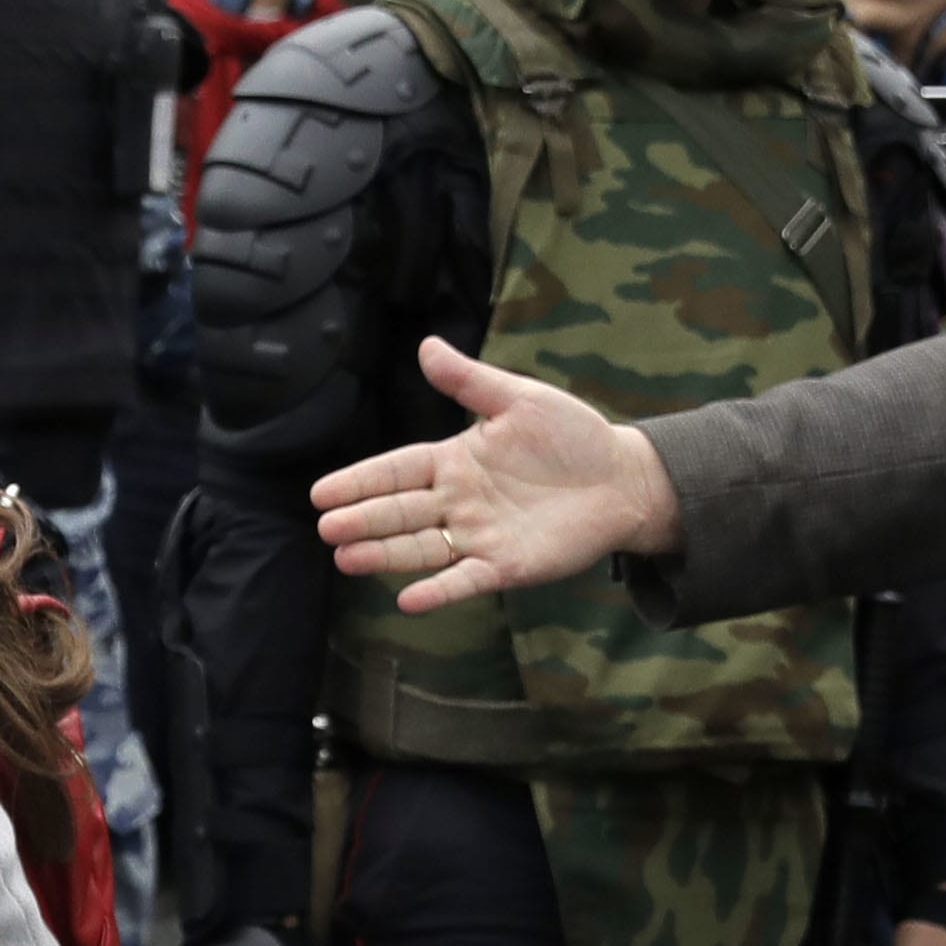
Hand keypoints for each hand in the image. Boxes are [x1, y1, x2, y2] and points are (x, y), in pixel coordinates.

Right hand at [309, 338, 680, 613]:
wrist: (622, 479)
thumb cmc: (573, 436)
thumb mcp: (520, 399)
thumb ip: (471, 381)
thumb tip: (426, 345)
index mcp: (456, 460)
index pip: (398, 470)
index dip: (362, 480)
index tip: (322, 491)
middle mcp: (459, 501)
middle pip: (401, 511)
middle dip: (363, 519)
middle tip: (326, 527)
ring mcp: (479, 536)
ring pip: (421, 547)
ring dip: (384, 554)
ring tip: (347, 558)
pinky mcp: (505, 566)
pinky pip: (465, 580)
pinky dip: (438, 591)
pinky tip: (408, 600)